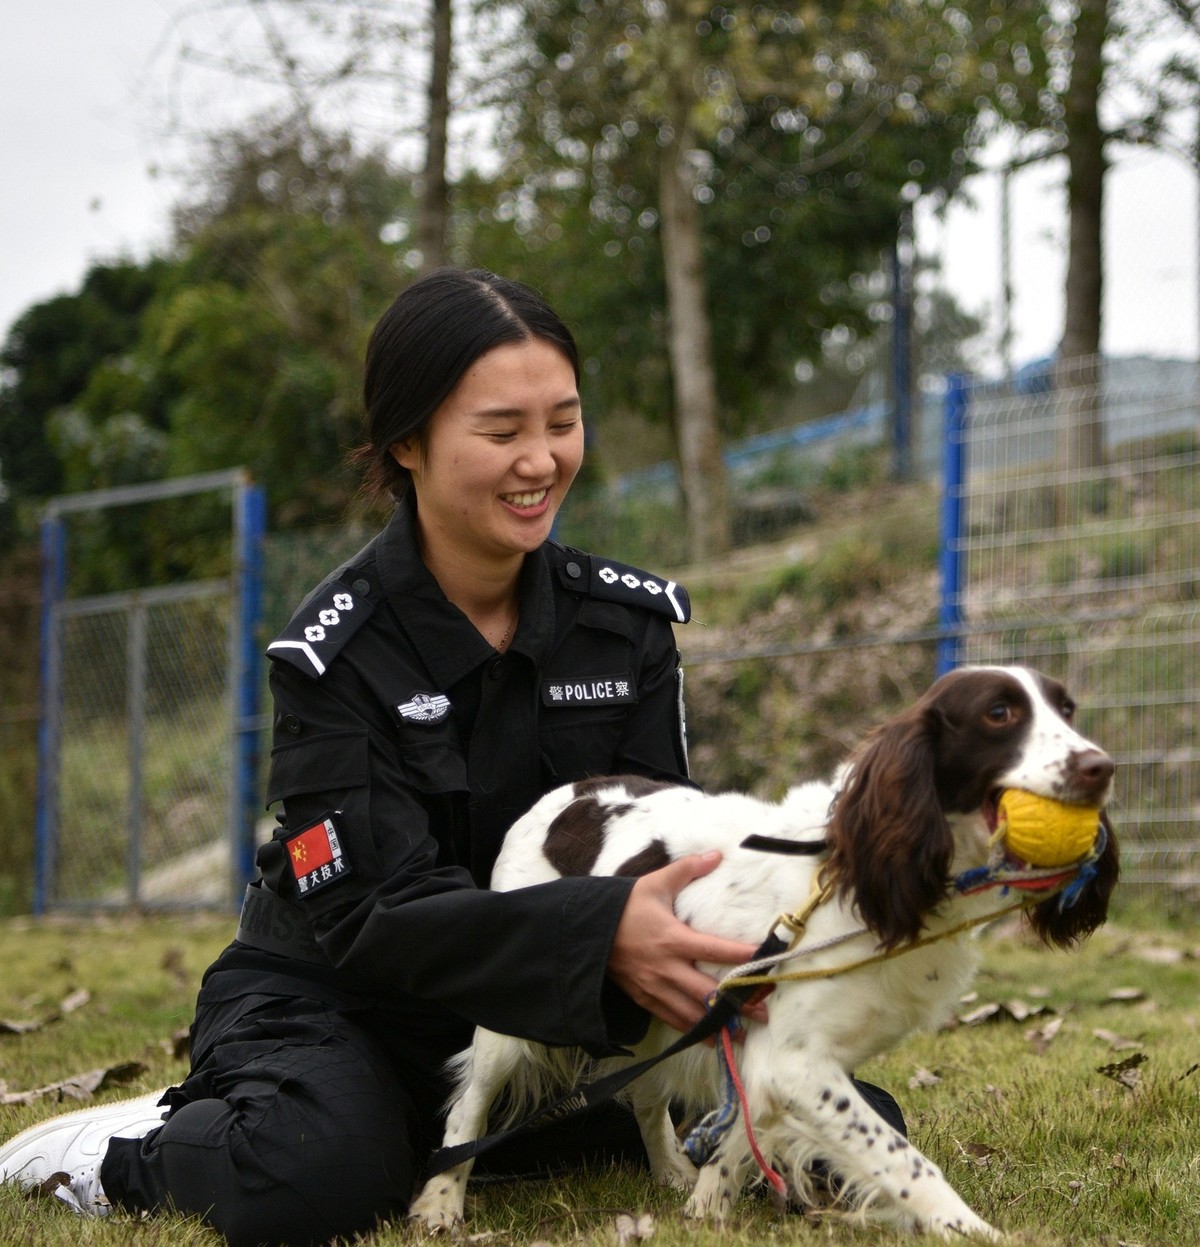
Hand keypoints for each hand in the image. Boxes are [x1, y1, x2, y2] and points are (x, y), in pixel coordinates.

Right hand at [607, 851, 767, 1034]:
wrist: (586, 930)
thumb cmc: (624, 906)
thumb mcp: (655, 884)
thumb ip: (687, 869)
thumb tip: (717, 854)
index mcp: (672, 938)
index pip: (715, 950)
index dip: (742, 956)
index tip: (766, 961)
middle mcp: (666, 968)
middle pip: (708, 992)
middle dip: (738, 1003)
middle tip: (764, 1011)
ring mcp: (654, 987)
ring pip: (692, 1014)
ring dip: (719, 1025)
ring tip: (743, 1034)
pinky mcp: (644, 999)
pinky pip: (672, 1020)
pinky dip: (693, 1031)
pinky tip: (710, 1039)